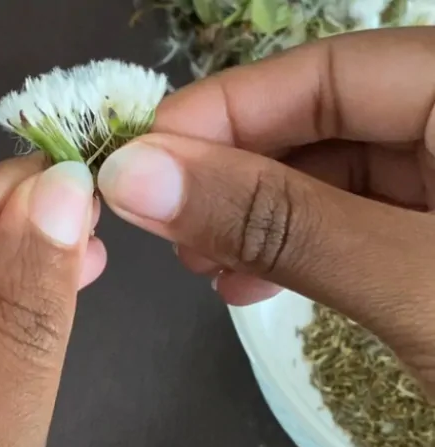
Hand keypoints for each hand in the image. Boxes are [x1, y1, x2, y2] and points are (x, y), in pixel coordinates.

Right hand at [97, 27, 434, 394]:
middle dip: (235, 176)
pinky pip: (359, 221)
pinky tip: (253, 283)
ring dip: (256, 219)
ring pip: (336, 177)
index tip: (141, 161)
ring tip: (202, 265)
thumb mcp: (405, 281)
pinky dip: (299, 249)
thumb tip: (133, 175)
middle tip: (164, 225)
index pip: (328, 70)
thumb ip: (275, 221)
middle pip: (327, 122)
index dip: (225, 111)